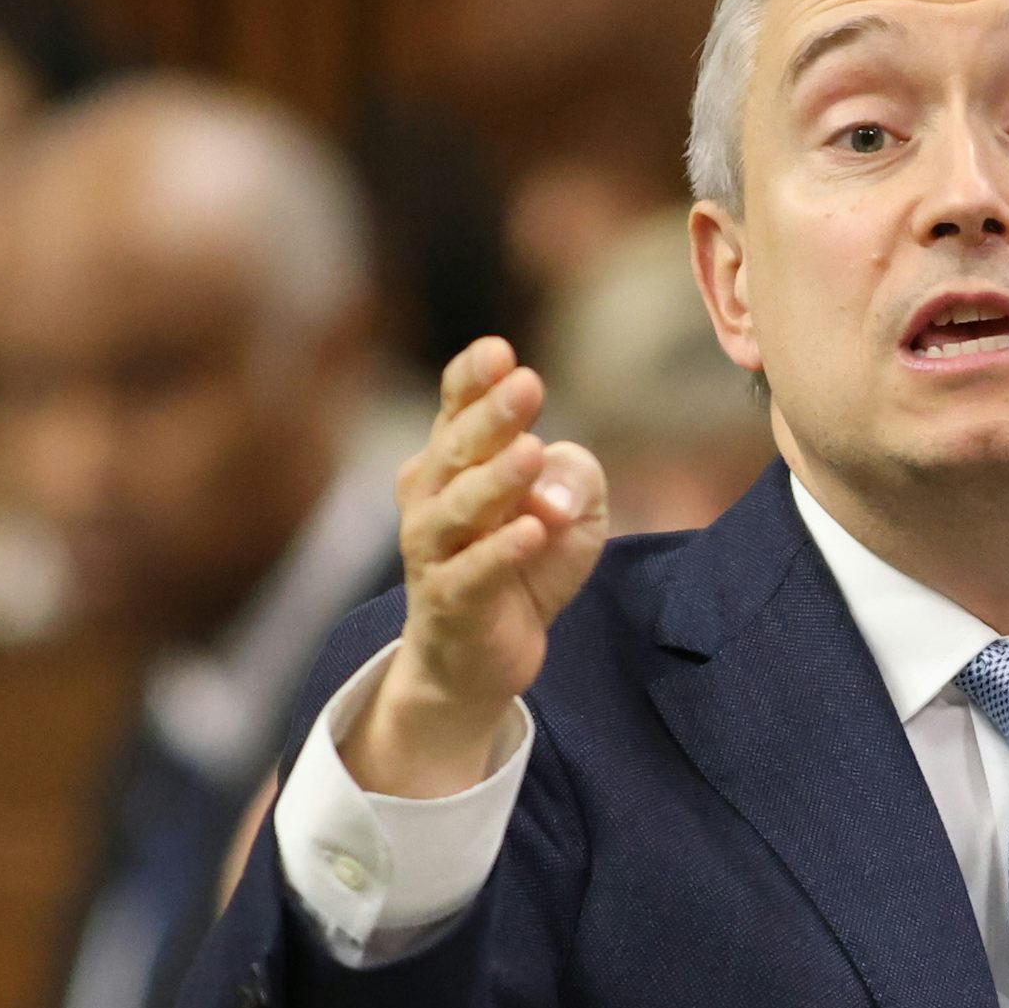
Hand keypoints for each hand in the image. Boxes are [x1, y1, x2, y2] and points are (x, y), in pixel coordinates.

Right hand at [343, 337, 607, 796]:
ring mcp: (434, 551)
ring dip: (493, 480)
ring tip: (528, 452)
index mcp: (457, 460)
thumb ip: (575, 477)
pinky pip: (472, 573)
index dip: (474, 379)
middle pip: (457, 449)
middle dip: (490, 415)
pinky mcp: (451, 603)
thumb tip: (554, 484)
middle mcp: (433, 496)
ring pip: (456, 509)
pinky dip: (500, 552)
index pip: (456, 408)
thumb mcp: (575, 510)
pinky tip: (531, 530)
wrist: (484, 656)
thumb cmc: (526, 563)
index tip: (500, 351)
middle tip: (526, 384)